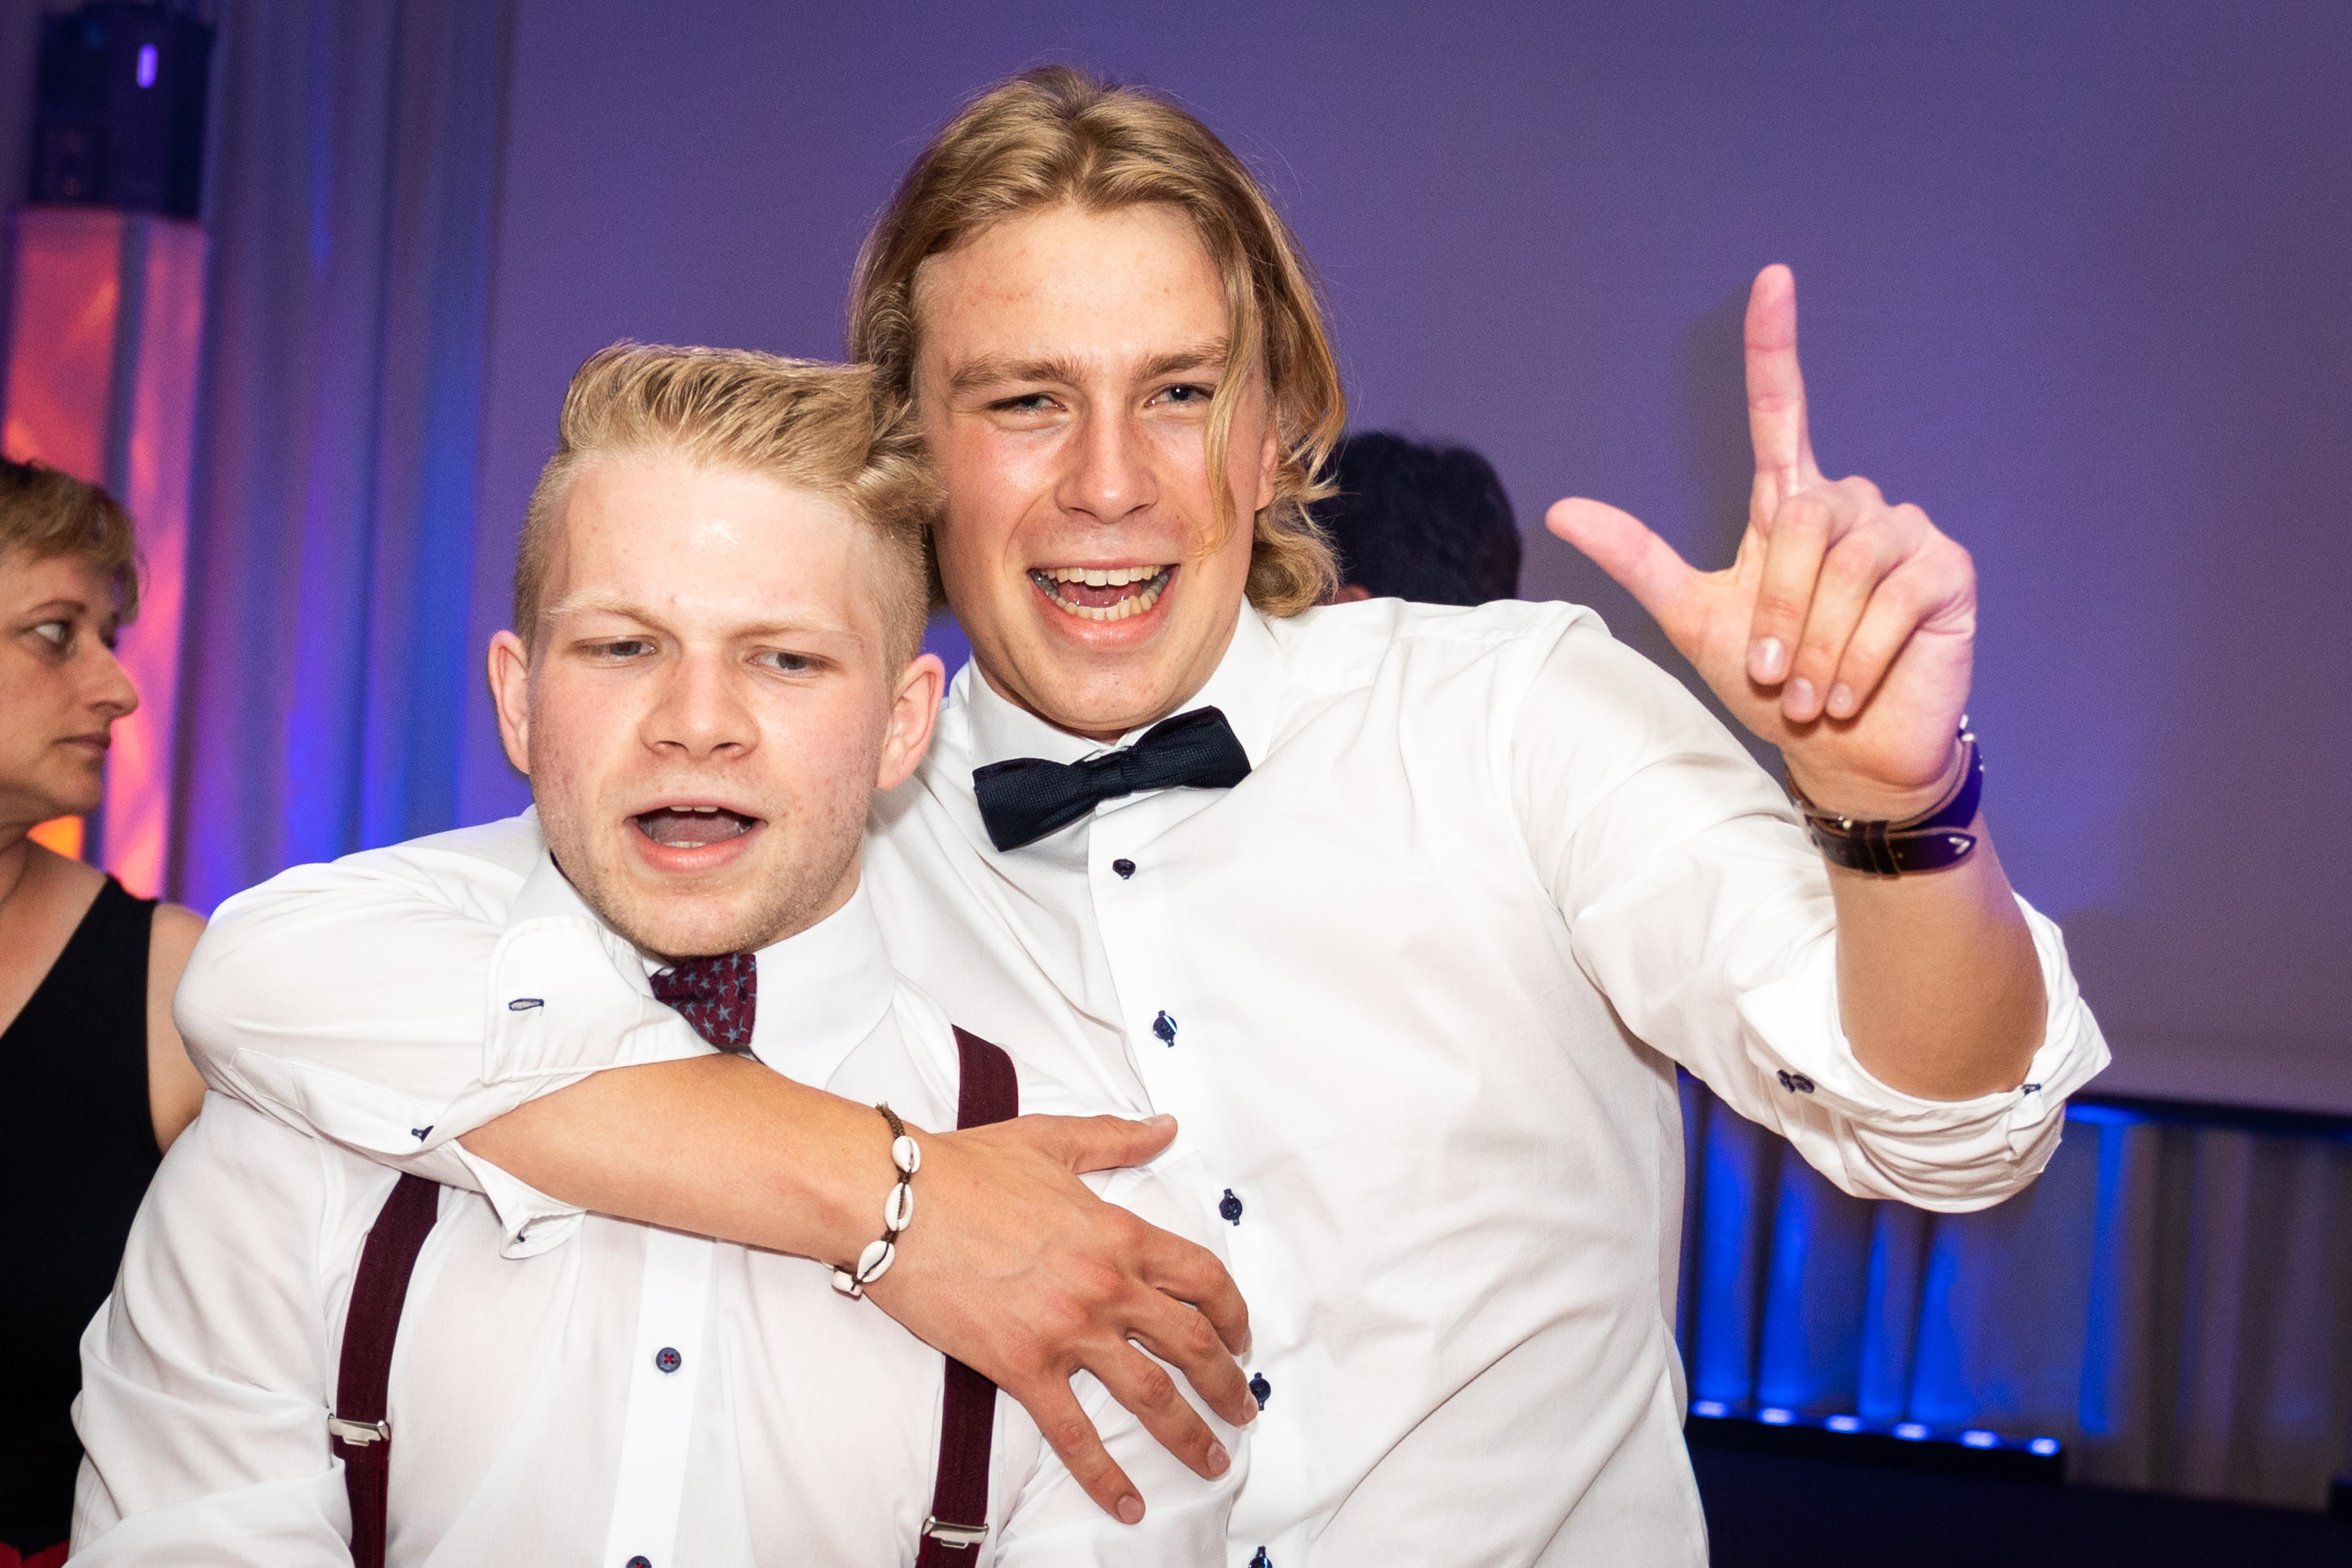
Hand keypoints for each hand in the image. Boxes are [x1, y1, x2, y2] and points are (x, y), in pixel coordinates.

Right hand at [866, 1111, 1251, 1524]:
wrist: (896, 1201)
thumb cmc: (966, 1167)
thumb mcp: (1052, 1140)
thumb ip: (1116, 1138)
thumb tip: (1166, 1126)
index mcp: (1119, 1233)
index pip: (1203, 1277)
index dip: (1234, 1312)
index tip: (1241, 1336)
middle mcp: (1106, 1286)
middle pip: (1193, 1344)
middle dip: (1228, 1383)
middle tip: (1244, 1409)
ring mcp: (1067, 1331)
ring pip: (1150, 1395)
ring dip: (1190, 1434)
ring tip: (1213, 1461)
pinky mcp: (1022, 1367)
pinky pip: (1074, 1434)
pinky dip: (1105, 1476)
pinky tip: (1129, 1503)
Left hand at [1547, 264, 1975, 818]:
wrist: (1845, 753)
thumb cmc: (1775, 687)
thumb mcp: (1694, 618)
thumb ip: (1638, 559)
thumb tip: (1561, 510)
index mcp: (1791, 506)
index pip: (1782, 410)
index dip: (1774, 347)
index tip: (1771, 280)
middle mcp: (1851, 505)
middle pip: (1802, 519)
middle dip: (1780, 609)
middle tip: (1777, 677)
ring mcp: (1904, 532)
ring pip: (1846, 565)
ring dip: (1818, 644)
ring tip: (1812, 693)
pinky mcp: (1947, 570)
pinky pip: (1893, 601)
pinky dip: (1860, 657)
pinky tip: (1852, 691)